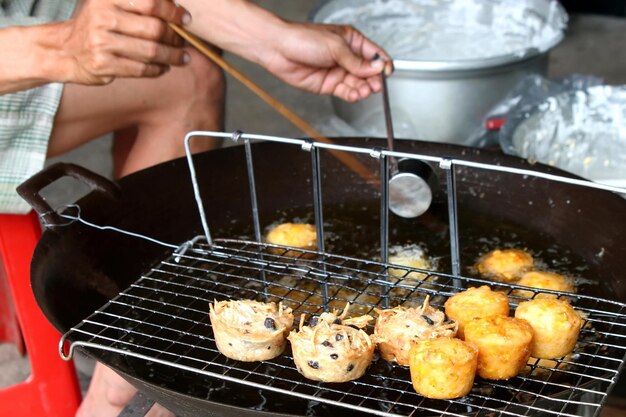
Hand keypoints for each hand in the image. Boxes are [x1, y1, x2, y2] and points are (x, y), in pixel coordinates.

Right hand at [59, 0, 191, 84]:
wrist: (63, 50)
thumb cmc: (96, 28)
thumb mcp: (110, 7)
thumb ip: (137, 7)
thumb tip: (176, 11)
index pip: (150, 2)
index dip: (172, 11)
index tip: (185, 19)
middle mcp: (103, 17)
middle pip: (154, 29)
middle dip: (175, 37)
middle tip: (184, 42)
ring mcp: (102, 42)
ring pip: (151, 51)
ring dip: (172, 56)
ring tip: (182, 57)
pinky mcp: (103, 65)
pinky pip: (141, 69)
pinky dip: (158, 69)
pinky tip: (164, 67)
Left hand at [261, 23, 392, 101]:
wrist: (279, 50)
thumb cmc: (302, 38)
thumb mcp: (335, 46)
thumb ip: (356, 61)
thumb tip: (376, 68)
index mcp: (351, 41)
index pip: (374, 54)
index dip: (383, 64)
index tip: (387, 72)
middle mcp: (346, 57)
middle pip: (368, 72)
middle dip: (374, 79)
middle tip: (376, 85)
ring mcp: (337, 71)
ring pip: (357, 83)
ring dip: (364, 88)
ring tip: (365, 90)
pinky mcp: (328, 84)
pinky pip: (345, 91)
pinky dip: (352, 94)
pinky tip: (356, 94)